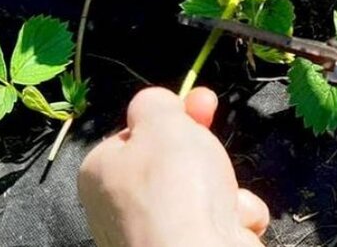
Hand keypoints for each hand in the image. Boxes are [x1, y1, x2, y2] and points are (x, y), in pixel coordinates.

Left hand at [78, 87, 268, 246]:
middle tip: (216, 147)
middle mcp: (120, 207)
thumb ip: (156, 103)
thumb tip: (154, 104)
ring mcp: (154, 234)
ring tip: (226, 198)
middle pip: (175, 163)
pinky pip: (219, 221)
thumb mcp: (162, 122)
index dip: (173, 117)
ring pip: (204, 192)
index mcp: (101, 172)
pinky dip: (235, 218)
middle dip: (206, 155)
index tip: (203, 102)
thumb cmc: (174, 189)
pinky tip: (234, 225)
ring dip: (227, 189)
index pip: (138, 134)